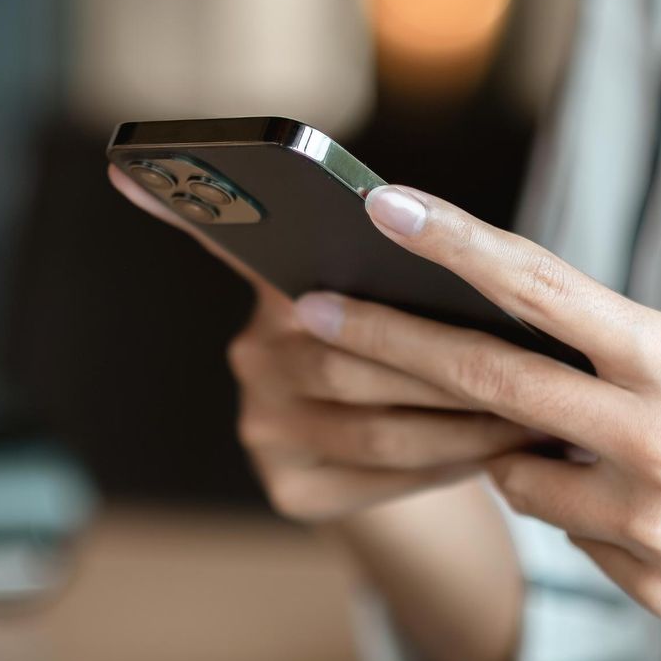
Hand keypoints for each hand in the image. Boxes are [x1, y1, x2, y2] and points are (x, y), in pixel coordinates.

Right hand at [105, 167, 538, 522]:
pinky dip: (449, 462)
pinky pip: (383, 476)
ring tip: (532, 412)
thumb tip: (429, 238)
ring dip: (461, 420)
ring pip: (375, 422)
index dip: (179, 207)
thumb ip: (408, 271)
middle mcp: (251, 355)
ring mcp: (262, 427)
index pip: (227, 241)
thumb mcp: (416, 301)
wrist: (422, 465)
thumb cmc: (429, 356)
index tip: (128, 170)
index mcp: (275, 291)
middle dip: (440, 361)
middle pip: (344, 353)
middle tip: (522, 363)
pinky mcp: (289, 490)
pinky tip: (497, 453)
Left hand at [296, 183, 660, 638]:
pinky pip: (578, 540)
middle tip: (309, 315)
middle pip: (484, 385)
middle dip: (385, 348)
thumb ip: (633, 371)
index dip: (450, 247)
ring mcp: (650, 526)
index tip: (377, 209)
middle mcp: (654, 442)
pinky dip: (595, 517)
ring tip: (615, 447)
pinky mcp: (655, 591)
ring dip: (530, 456)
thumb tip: (529, 379)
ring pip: (522, 478)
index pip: (538, 291)